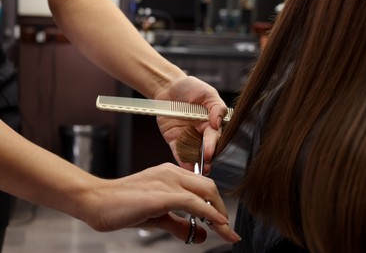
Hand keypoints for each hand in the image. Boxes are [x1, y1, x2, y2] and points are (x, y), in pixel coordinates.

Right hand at [83, 163, 240, 243]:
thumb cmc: (122, 205)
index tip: (223, 223)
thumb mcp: (157, 216)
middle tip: (226, 229)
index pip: (201, 187)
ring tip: (226, 232)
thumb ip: (179, 224)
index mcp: (170, 174)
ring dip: (219, 214)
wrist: (96, 200)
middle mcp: (171, 173)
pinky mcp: (161, 193)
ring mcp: (166, 180)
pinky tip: (217, 223)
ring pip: (205, 192)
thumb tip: (201, 235)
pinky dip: (208, 213)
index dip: (215, 205)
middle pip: (209, 187)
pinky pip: (192, 201)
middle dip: (221, 209)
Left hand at [154, 76, 226, 173]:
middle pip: (204, 148)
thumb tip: (218, 122)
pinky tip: (185, 167)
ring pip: (192, 153)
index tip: (210, 153)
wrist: (168, 86)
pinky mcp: (174, 140)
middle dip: (205, 158)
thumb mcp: (207, 93)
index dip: (212, 146)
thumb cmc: (191, 88)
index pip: (214, 137)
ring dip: (194, 163)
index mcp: (211, 123)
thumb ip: (216, 107)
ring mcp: (187, 137)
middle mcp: (200, 133)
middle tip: (205, 166)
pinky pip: (178, 151)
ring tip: (195, 171)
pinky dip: (181, 159)